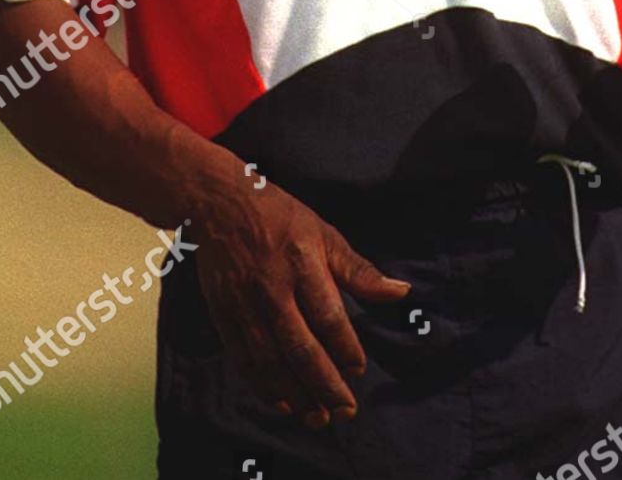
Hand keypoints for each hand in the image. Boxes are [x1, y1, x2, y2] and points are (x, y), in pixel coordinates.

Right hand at [194, 179, 410, 428]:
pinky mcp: (223, 315)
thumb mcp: (324, 233)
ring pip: (272, 361)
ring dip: (296, 394)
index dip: (345, 348)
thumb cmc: (281, 217)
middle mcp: (272, 288)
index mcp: (303, 263)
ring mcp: (244, 304)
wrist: (220, 204)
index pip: (328, 317)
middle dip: (325, 385)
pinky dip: (263, 385)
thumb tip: (401, 292)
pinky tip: (282, 402)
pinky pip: (244, 359)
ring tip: (317, 417)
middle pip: (301, 347)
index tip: (358, 369)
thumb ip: (359, 270)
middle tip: (345, 411)